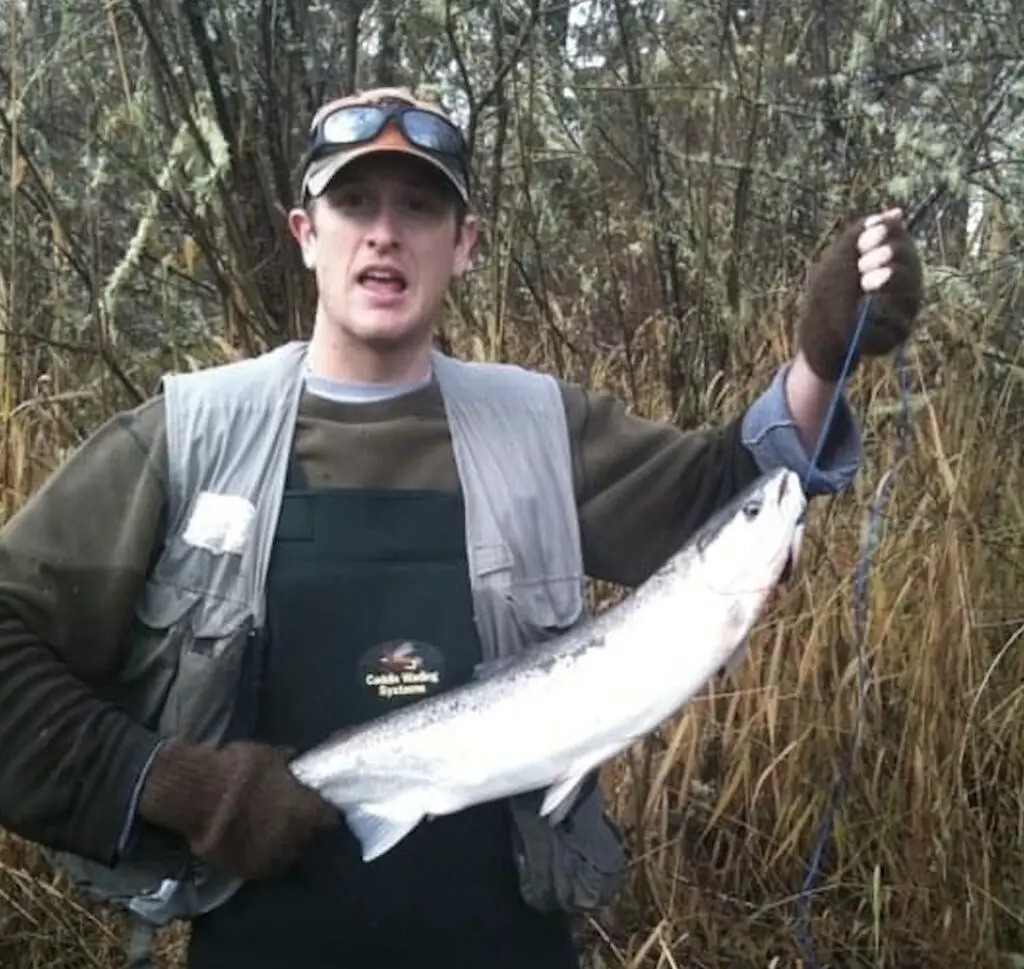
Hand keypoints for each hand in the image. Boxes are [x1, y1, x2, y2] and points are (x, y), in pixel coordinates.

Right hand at [138, 738, 337, 880]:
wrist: (199, 794)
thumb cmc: (238, 768)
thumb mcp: (269, 756)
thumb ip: (287, 765)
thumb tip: (294, 761)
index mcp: (306, 809)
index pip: (329, 818)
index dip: (323, 813)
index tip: (317, 809)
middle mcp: (295, 837)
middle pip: (310, 839)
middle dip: (303, 830)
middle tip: (292, 821)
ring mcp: (272, 858)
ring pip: (289, 857)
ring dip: (285, 847)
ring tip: (272, 835)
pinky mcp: (249, 871)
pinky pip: (264, 869)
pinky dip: (263, 859)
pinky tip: (254, 846)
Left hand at [797, 208, 922, 381]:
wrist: (819, 333)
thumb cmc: (830, 292)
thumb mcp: (839, 259)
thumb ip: (861, 234)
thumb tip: (898, 212)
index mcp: (894, 262)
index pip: (902, 241)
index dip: (886, 237)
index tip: (862, 245)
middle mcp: (907, 284)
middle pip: (910, 264)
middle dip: (887, 259)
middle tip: (863, 266)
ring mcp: (906, 310)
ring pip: (909, 293)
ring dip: (887, 283)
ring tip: (865, 284)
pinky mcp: (899, 334)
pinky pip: (896, 323)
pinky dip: (877, 316)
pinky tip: (864, 313)